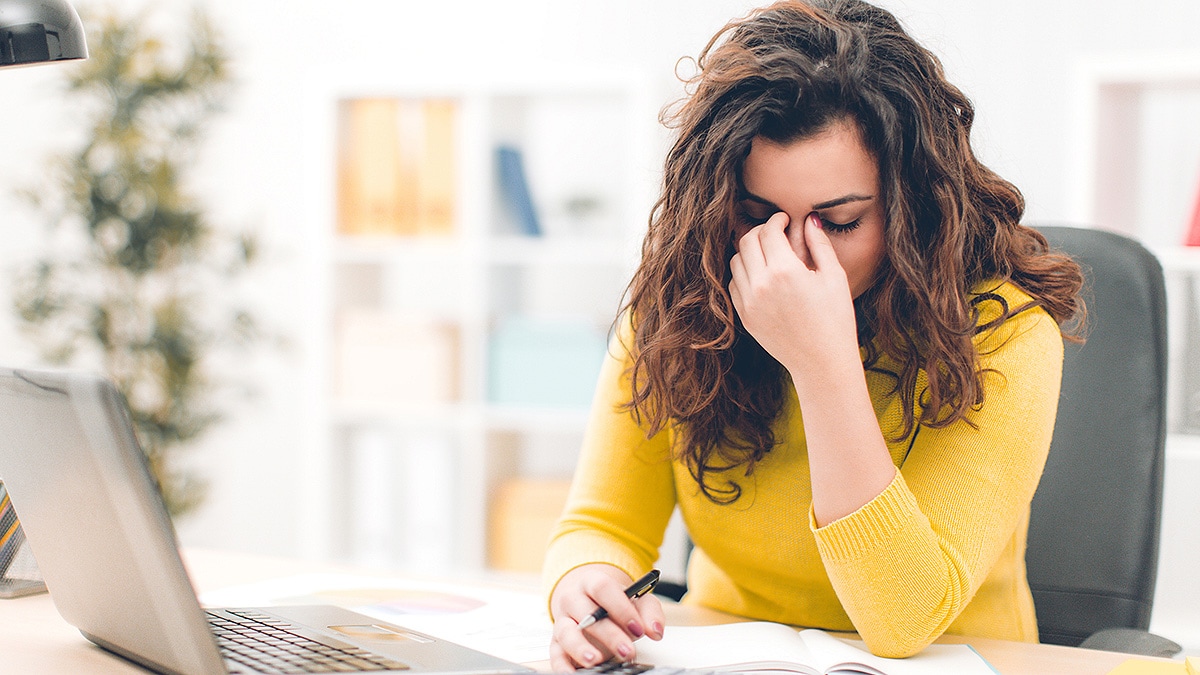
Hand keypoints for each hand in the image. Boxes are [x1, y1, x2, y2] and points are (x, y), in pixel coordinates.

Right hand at [548, 563, 664, 671]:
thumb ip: (649, 612)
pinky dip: (561, 665)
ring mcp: (563, 621)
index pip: (603, 589)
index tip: (638, 628)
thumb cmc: (613, 602)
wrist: (588, 601)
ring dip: (580, 647)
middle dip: (609, 634)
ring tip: (595, 660)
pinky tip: (573, 673)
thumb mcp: (635, 600)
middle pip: (586, 613)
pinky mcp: (557, 643)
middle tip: (627, 650)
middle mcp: (573, 599)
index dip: (621, 608)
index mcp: (592, 582)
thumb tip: (655, 630)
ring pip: (566, 632)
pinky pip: (554, 654)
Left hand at [729, 212, 859, 379]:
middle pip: (746, 241)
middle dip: (760, 231)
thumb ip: (819, 244)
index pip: (768, 231)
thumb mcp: (834, 277)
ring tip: (768, 254)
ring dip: (750, 252)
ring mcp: (749, 302)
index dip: (776, 220)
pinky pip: (734, 285)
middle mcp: (761, 285)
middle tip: (774, 233)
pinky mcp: (744, 317)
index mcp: (785, 271)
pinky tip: (761, 276)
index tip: (784, 220)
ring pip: (736, 261)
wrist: (822, 362)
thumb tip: (810, 219)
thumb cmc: (835, 319)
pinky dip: (744, 274)